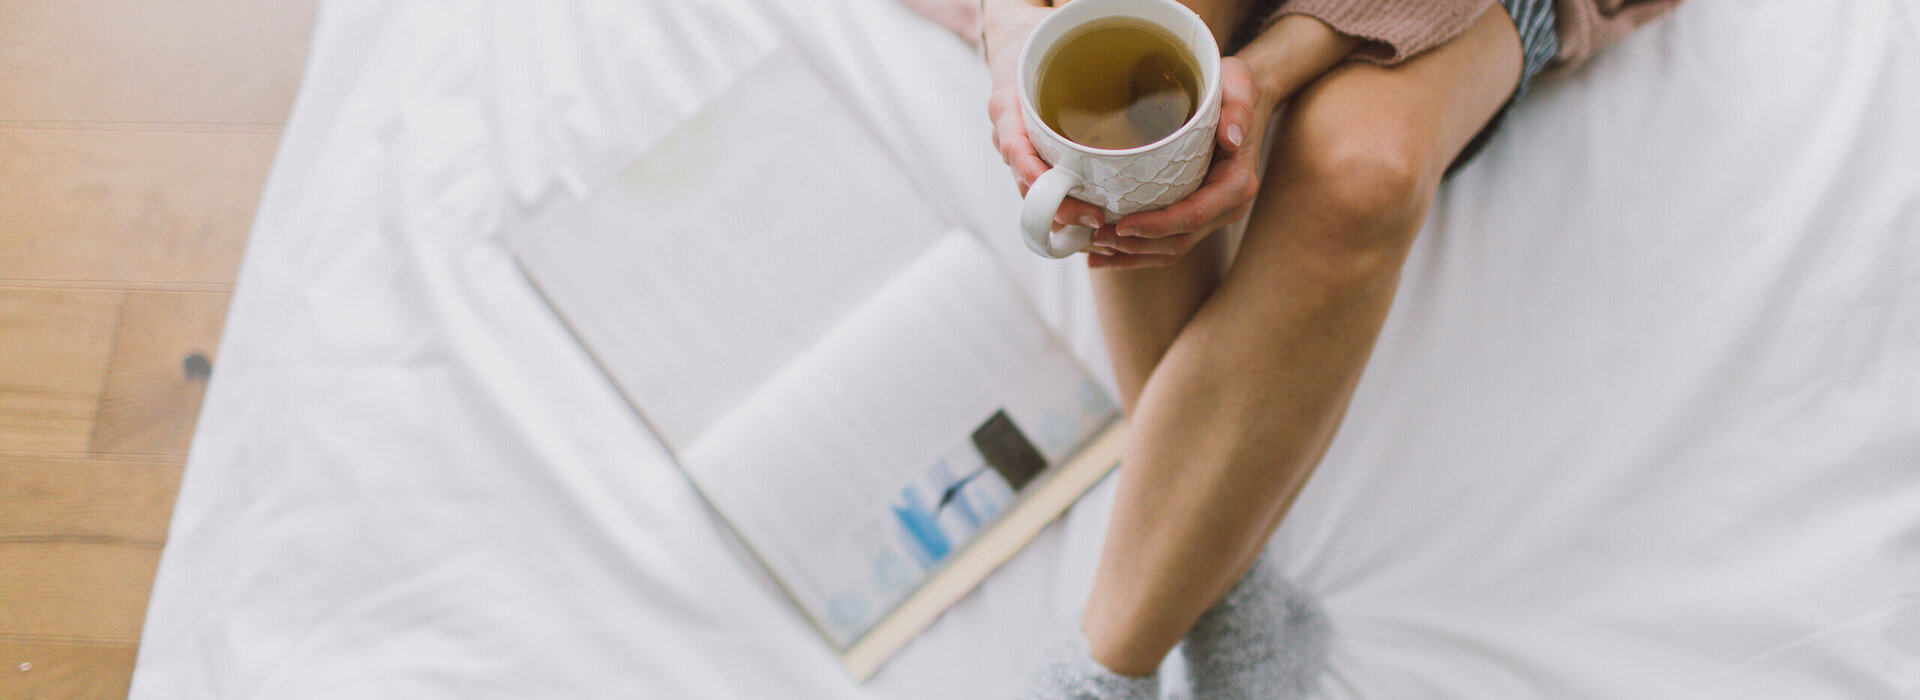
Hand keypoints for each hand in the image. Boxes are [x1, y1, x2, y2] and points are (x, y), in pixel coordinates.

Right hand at [986, 1, 1110, 230]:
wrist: (1013, 42)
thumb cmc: (1035, 40)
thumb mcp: (1049, 41)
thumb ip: (1079, 49)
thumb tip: (1134, 39)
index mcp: (1006, 107)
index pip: (1017, 150)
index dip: (1039, 179)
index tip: (1067, 194)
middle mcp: (1007, 135)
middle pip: (1026, 186)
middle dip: (1059, 210)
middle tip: (1097, 221)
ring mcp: (1017, 152)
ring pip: (1033, 195)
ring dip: (1063, 217)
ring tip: (1099, 231)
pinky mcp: (1031, 160)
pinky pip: (1042, 190)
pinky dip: (1063, 209)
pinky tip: (1093, 222)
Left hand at [1092, 15, 1361, 269]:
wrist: (1237, 102)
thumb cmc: (1231, 90)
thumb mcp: (1238, 85)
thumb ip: (1240, 106)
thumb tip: (1232, 138)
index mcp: (1236, 183)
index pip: (1194, 215)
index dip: (1158, 225)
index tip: (1122, 224)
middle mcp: (1226, 207)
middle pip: (1179, 240)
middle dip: (1136, 245)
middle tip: (1096, 237)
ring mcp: (1211, 216)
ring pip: (1171, 249)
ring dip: (1132, 254)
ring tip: (1094, 248)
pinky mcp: (1195, 218)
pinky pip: (1166, 244)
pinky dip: (1135, 252)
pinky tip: (1104, 255)